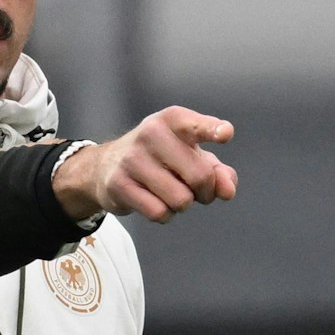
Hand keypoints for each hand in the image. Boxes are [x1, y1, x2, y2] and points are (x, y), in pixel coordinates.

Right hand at [53, 106, 238, 222]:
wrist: (106, 166)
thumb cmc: (162, 159)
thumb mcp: (192, 156)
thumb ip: (218, 172)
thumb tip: (227, 191)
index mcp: (173, 120)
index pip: (196, 125)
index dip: (213, 130)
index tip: (226, 134)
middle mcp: (151, 133)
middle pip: (200, 176)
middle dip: (205, 192)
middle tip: (196, 190)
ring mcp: (132, 158)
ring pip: (181, 200)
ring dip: (183, 204)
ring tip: (171, 193)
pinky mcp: (119, 184)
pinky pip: (159, 212)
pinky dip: (165, 214)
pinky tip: (155, 201)